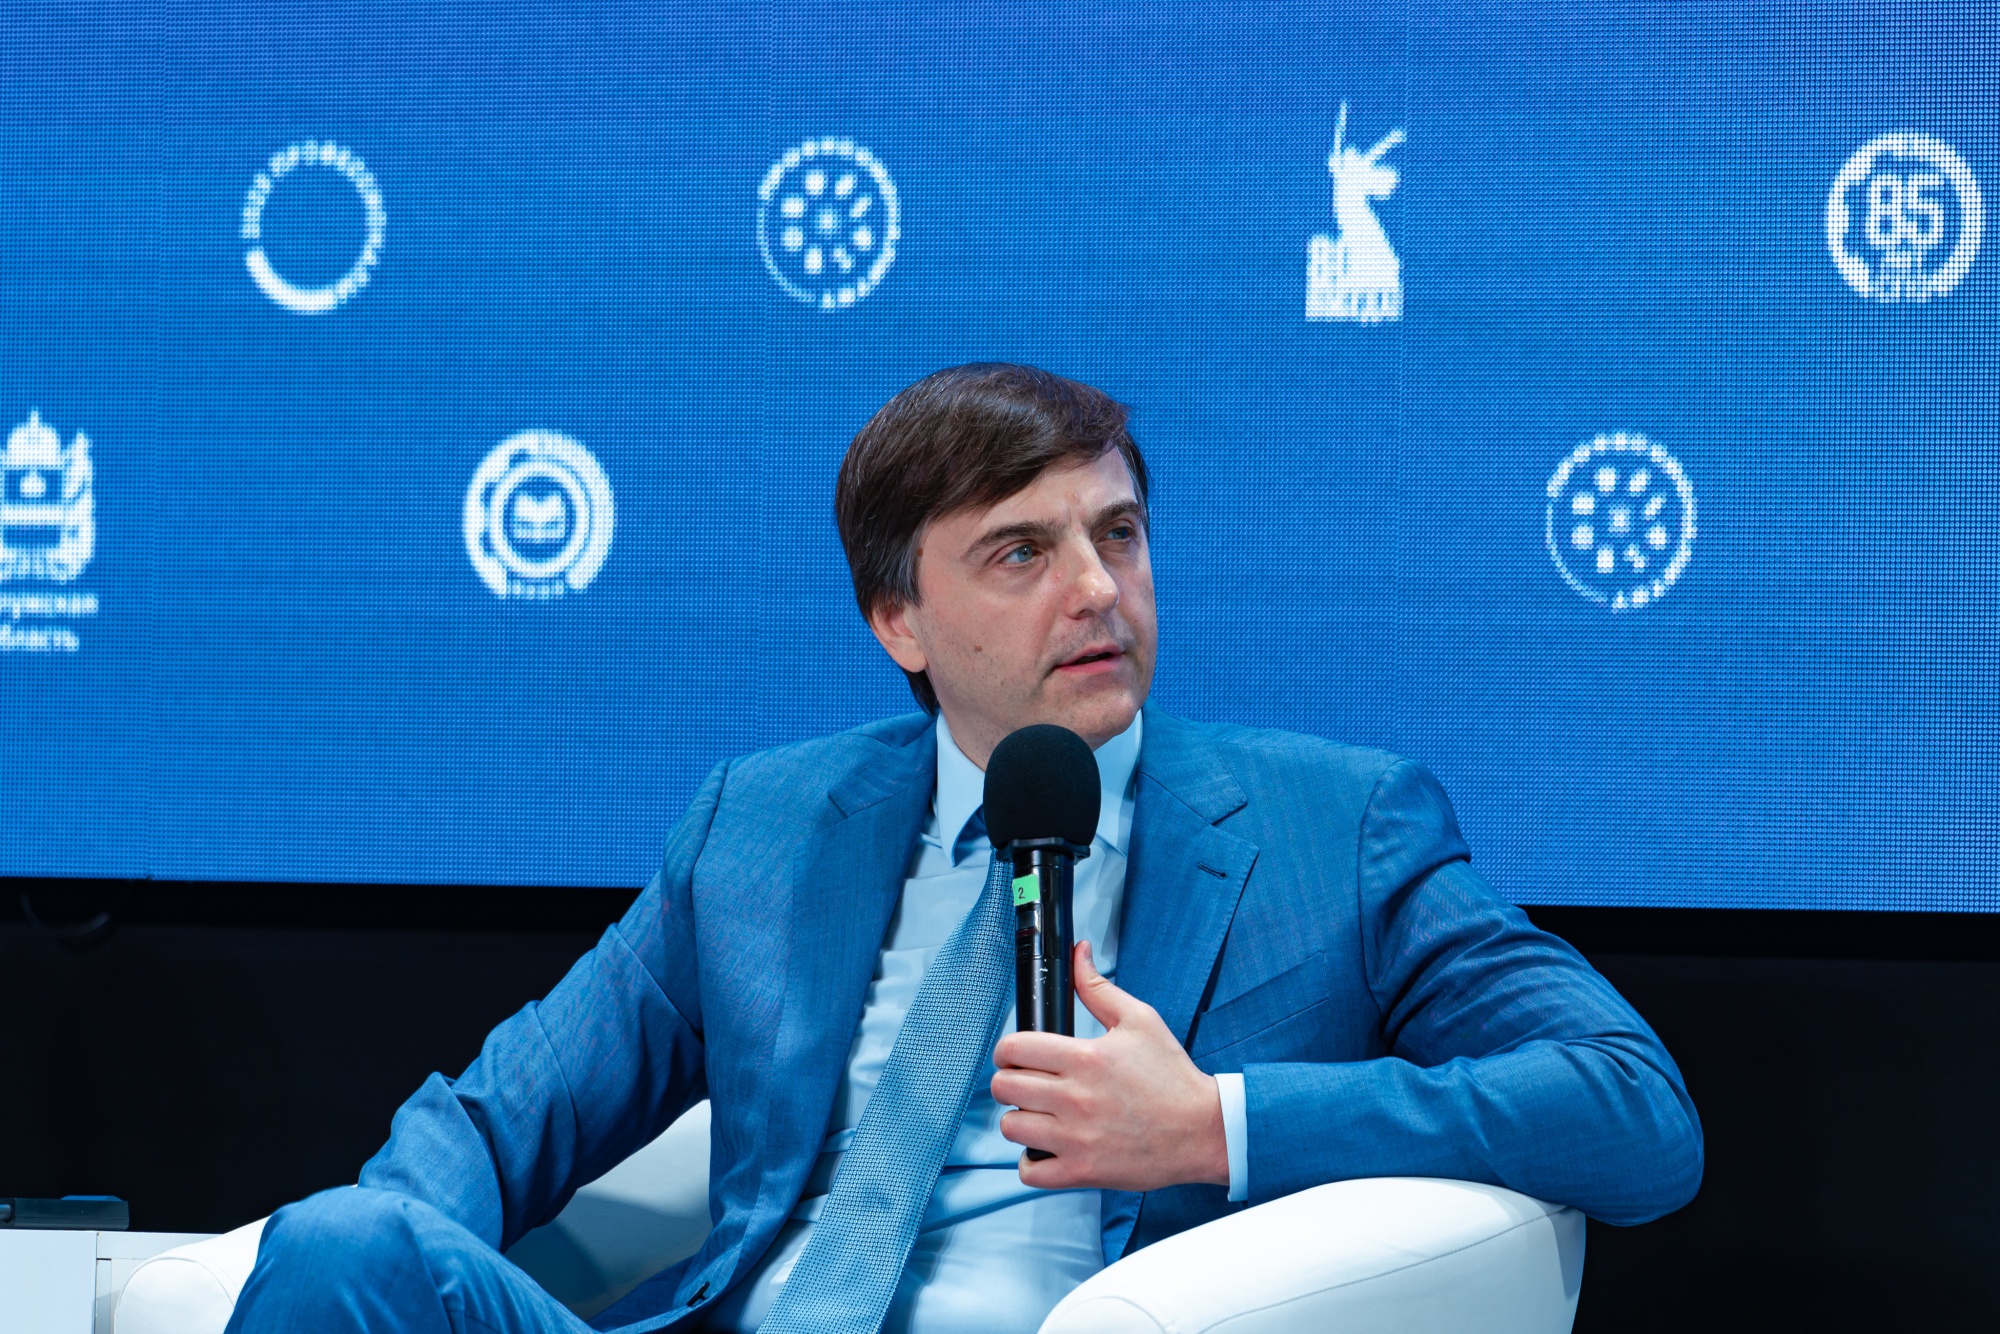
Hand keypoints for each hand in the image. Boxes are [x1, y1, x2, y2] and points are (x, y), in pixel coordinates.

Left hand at [990, 941, 1229, 1192]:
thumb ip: (1098, 988)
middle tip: (1029, 1083)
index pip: (1013, 1048)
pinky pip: (1029, 1171)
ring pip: (1010, 1127)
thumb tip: (1078, 954)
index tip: (1018, 1055)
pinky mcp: (1082, 1171)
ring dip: (1020, 1120)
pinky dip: (1031, 1161)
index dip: (1008, 1049)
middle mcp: (1075, 1097)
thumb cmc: (1172, 1076)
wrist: (1203, 1130)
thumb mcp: (1140, 1020)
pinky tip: (1047, 1146)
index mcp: (1085, 1057)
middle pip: (1004, 1087)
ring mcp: (1076, 1138)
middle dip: (1010, 1081)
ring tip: (1040, 1114)